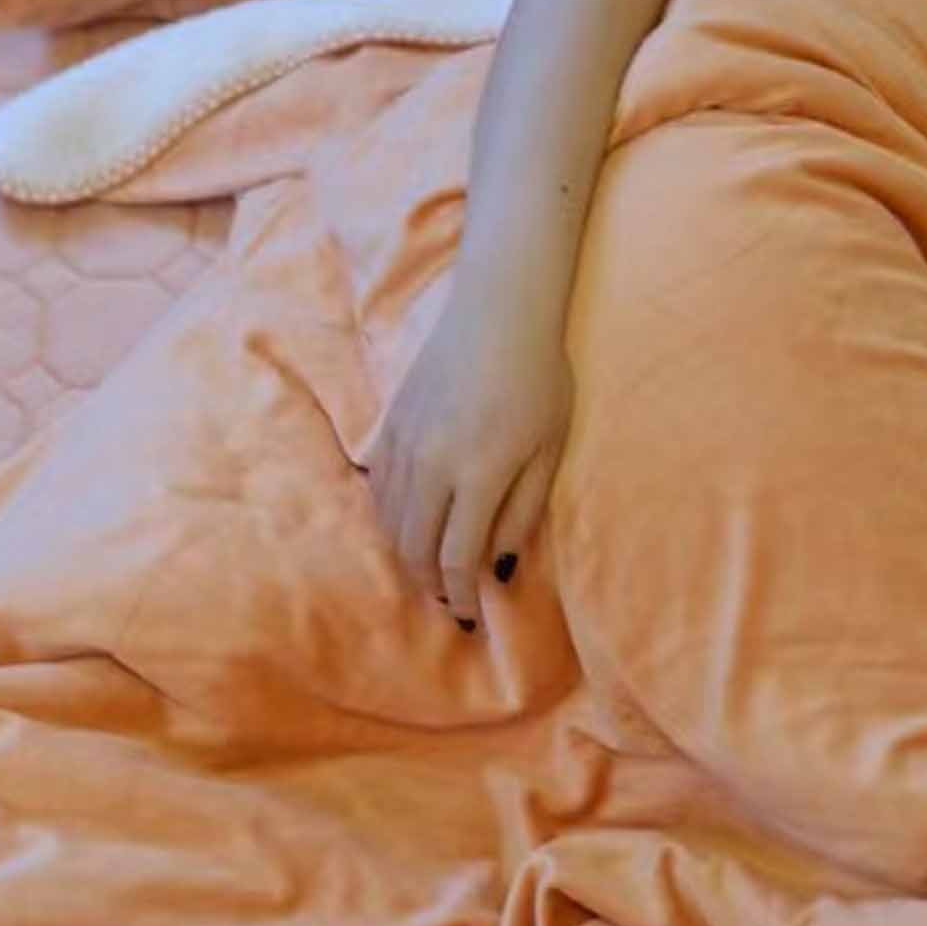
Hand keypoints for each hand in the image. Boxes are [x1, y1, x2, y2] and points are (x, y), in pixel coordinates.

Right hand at [363, 298, 573, 628]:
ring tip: (430, 567)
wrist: (500, 310)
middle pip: (414, 549)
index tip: (472, 616)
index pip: (455, 559)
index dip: (462, 598)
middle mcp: (431, 464)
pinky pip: (377, 487)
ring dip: (406, 554)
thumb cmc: (541, 378)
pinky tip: (409, 522)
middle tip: (451, 600)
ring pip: (389, 522)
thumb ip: (523, 513)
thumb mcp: (549, 450)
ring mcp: (403, 442)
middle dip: (431, 585)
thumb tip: (499, 566)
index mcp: (477, 474)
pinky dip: (389, 516)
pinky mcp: (390, 422)